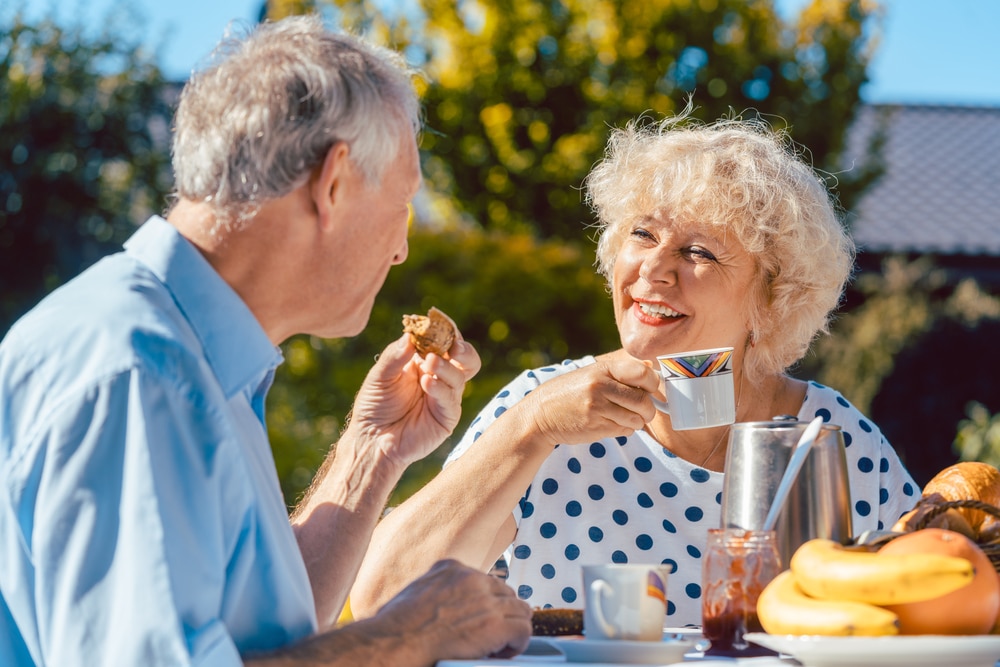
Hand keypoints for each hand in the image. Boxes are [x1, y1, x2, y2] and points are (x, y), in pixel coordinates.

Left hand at [344, 332, 481, 467]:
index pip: (444, 341)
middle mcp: (440, 377)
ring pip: (460, 375)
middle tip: (452, 344)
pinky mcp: (447, 417)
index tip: (437, 321)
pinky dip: (441, 387)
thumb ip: (394, 356)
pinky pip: (451, 399)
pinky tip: (427, 382)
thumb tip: (410, 336)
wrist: (371, 440)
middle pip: (466, 357)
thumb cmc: (374, 406)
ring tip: (429, 364)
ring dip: (446, 366)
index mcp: (424, 361)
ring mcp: (445, 397)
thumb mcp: (380, 376)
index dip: (444, 330)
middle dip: (462, 347)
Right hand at [374, 560, 531, 661]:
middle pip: (506, 593)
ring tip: (499, 646)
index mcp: (451, 568)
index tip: (481, 618)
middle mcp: (472, 578)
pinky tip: (504, 653)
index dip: (487, 602)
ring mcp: (485, 600)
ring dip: (512, 628)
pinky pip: (523, 630)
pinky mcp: (495, 625)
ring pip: (520, 609)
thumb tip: (445, 608)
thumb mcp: (415, 593)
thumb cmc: (395, 628)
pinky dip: (518, 643)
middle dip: (502, 614)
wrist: (394, 644)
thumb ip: (437, 591)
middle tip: (493, 635)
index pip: (485, 580)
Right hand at [520, 352, 660, 447]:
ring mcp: (598, 408)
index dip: (653, 383)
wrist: (540, 415)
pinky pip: (625, 431)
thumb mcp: (591, 374)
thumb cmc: (570, 393)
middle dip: (648, 409)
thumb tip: (651, 370)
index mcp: (602, 370)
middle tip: (643, 411)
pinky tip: (611, 424)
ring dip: (636, 422)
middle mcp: (600, 387)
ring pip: (636, 419)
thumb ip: (620, 373)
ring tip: (624, 418)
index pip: (643, 373)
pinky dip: (625, 430)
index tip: (651, 389)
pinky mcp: (596, 427)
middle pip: (643, 400)